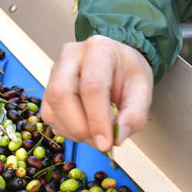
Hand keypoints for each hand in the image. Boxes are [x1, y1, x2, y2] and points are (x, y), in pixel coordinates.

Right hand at [41, 35, 153, 151]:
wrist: (117, 64)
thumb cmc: (128, 73)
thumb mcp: (143, 89)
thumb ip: (135, 114)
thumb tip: (117, 137)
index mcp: (99, 49)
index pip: (92, 86)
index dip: (98, 119)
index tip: (107, 142)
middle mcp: (71, 56)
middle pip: (61, 94)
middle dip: (80, 126)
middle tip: (100, 142)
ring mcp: (55, 71)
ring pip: (51, 108)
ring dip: (74, 131)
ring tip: (97, 132)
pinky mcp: (48, 89)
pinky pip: (49, 116)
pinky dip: (67, 130)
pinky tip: (85, 127)